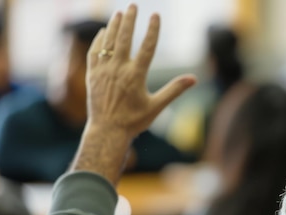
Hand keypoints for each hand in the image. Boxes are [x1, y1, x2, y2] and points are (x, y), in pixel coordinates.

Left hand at [71, 4, 195, 183]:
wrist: (107, 131)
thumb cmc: (134, 121)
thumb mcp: (157, 106)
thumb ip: (174, 90)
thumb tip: (194, 79)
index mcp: (136, 76)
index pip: (147, 47)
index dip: (152, 30)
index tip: (156, 15)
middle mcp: (118, 70)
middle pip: (124, 38)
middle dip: (129, 19)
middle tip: (133, 5)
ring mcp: (103, 71)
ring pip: (108, 42)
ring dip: (114, 25)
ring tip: (119, 13)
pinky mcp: (92, 75)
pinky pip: (94, 52)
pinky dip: (99, 40)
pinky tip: (103, 32)